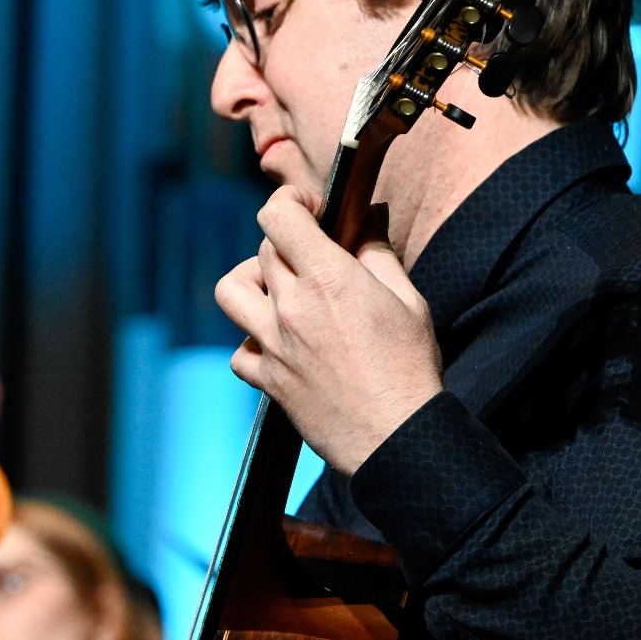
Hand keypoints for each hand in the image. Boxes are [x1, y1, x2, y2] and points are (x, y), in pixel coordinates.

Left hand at [215, 186, 442, 475]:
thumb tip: (367, 219)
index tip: (310, 208)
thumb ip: (378, 253)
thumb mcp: (409, 300)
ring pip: (231, 291)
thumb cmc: (410, 369)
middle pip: (264, 250)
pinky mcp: (268, 380)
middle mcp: (292, 307)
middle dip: (289, 243)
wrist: (397, 437)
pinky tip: (278, 342)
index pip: (279, 216)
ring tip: (279, 290)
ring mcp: (274, 345)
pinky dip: (251, 341)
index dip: (292, 202)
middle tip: (315, 257)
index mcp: (329, 279)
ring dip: (251, 281)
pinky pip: (238, 350)